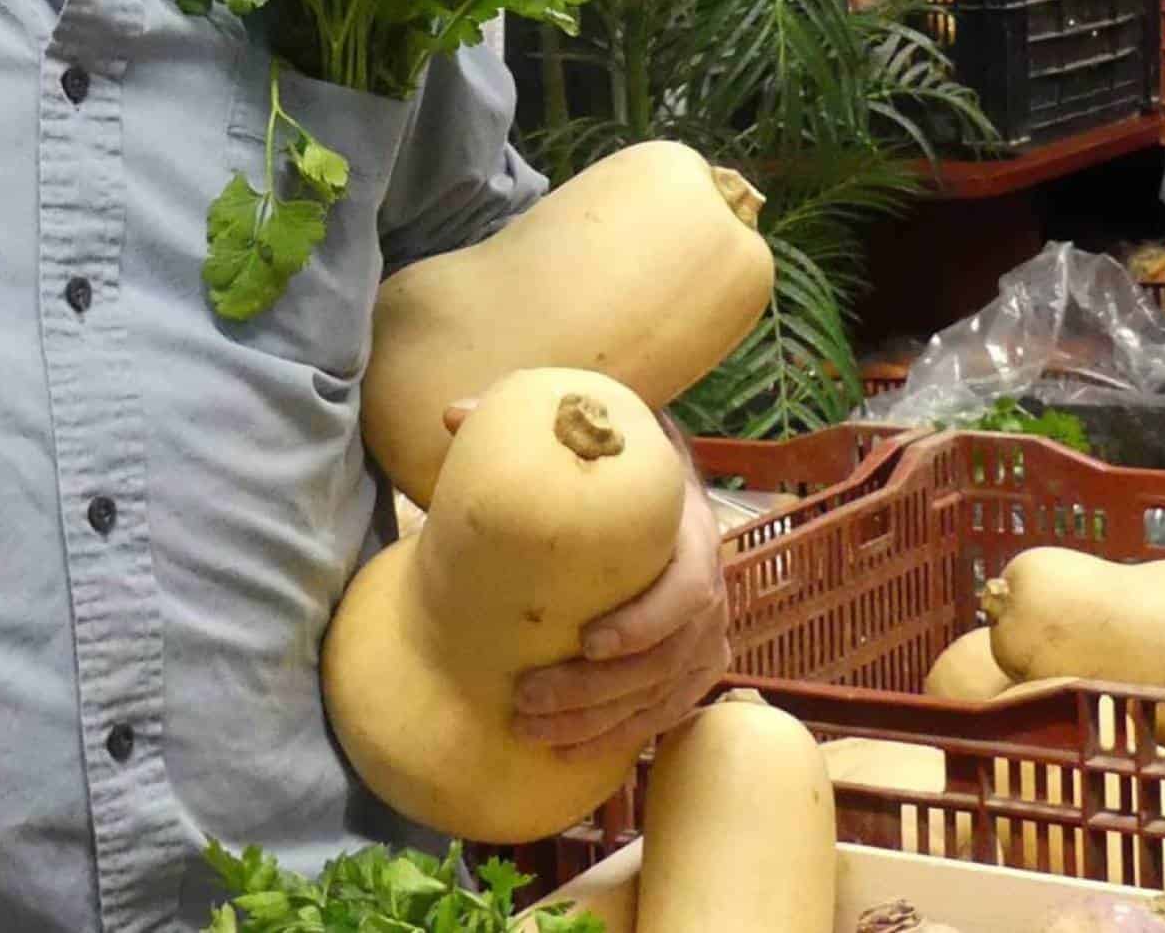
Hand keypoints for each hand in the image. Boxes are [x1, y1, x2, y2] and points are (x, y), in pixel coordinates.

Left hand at [500, 413, 728, 767]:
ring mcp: (706, 637)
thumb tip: (452, 415)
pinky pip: (663, 715)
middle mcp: (711, 591)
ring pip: (660, 696)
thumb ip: (522, 419)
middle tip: (529, 698)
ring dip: (598, 722)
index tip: (588, 640)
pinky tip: (566, 750)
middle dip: (597, 690)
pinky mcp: (693, 670)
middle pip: (666, 659)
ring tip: (530, 730)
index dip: (645, 621)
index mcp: (692, 532)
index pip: (688, 588)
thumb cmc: (618, 466)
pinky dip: (618, 737)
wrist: (664, 489)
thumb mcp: (586, 432)